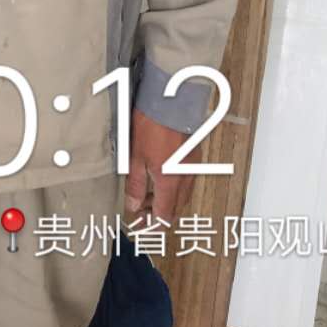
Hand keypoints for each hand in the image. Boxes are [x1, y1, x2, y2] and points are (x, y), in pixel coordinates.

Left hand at [124, 109, 194, 223]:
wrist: (172, 99)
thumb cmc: (153, 124)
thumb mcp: (135, 156)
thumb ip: (134, 184)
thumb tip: (133, 205)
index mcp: (170, 182)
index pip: (165, 218)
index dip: (152, 226)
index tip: (140, 223)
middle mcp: (185, 178)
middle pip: (175, 210)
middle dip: (157, 214)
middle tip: (140, 208)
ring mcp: (192, 167)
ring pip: (181, 196)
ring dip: (165, 200)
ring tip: (147, 191)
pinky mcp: (193, 157)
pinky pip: (185, 181)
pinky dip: (173, 186)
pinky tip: (159, 176)